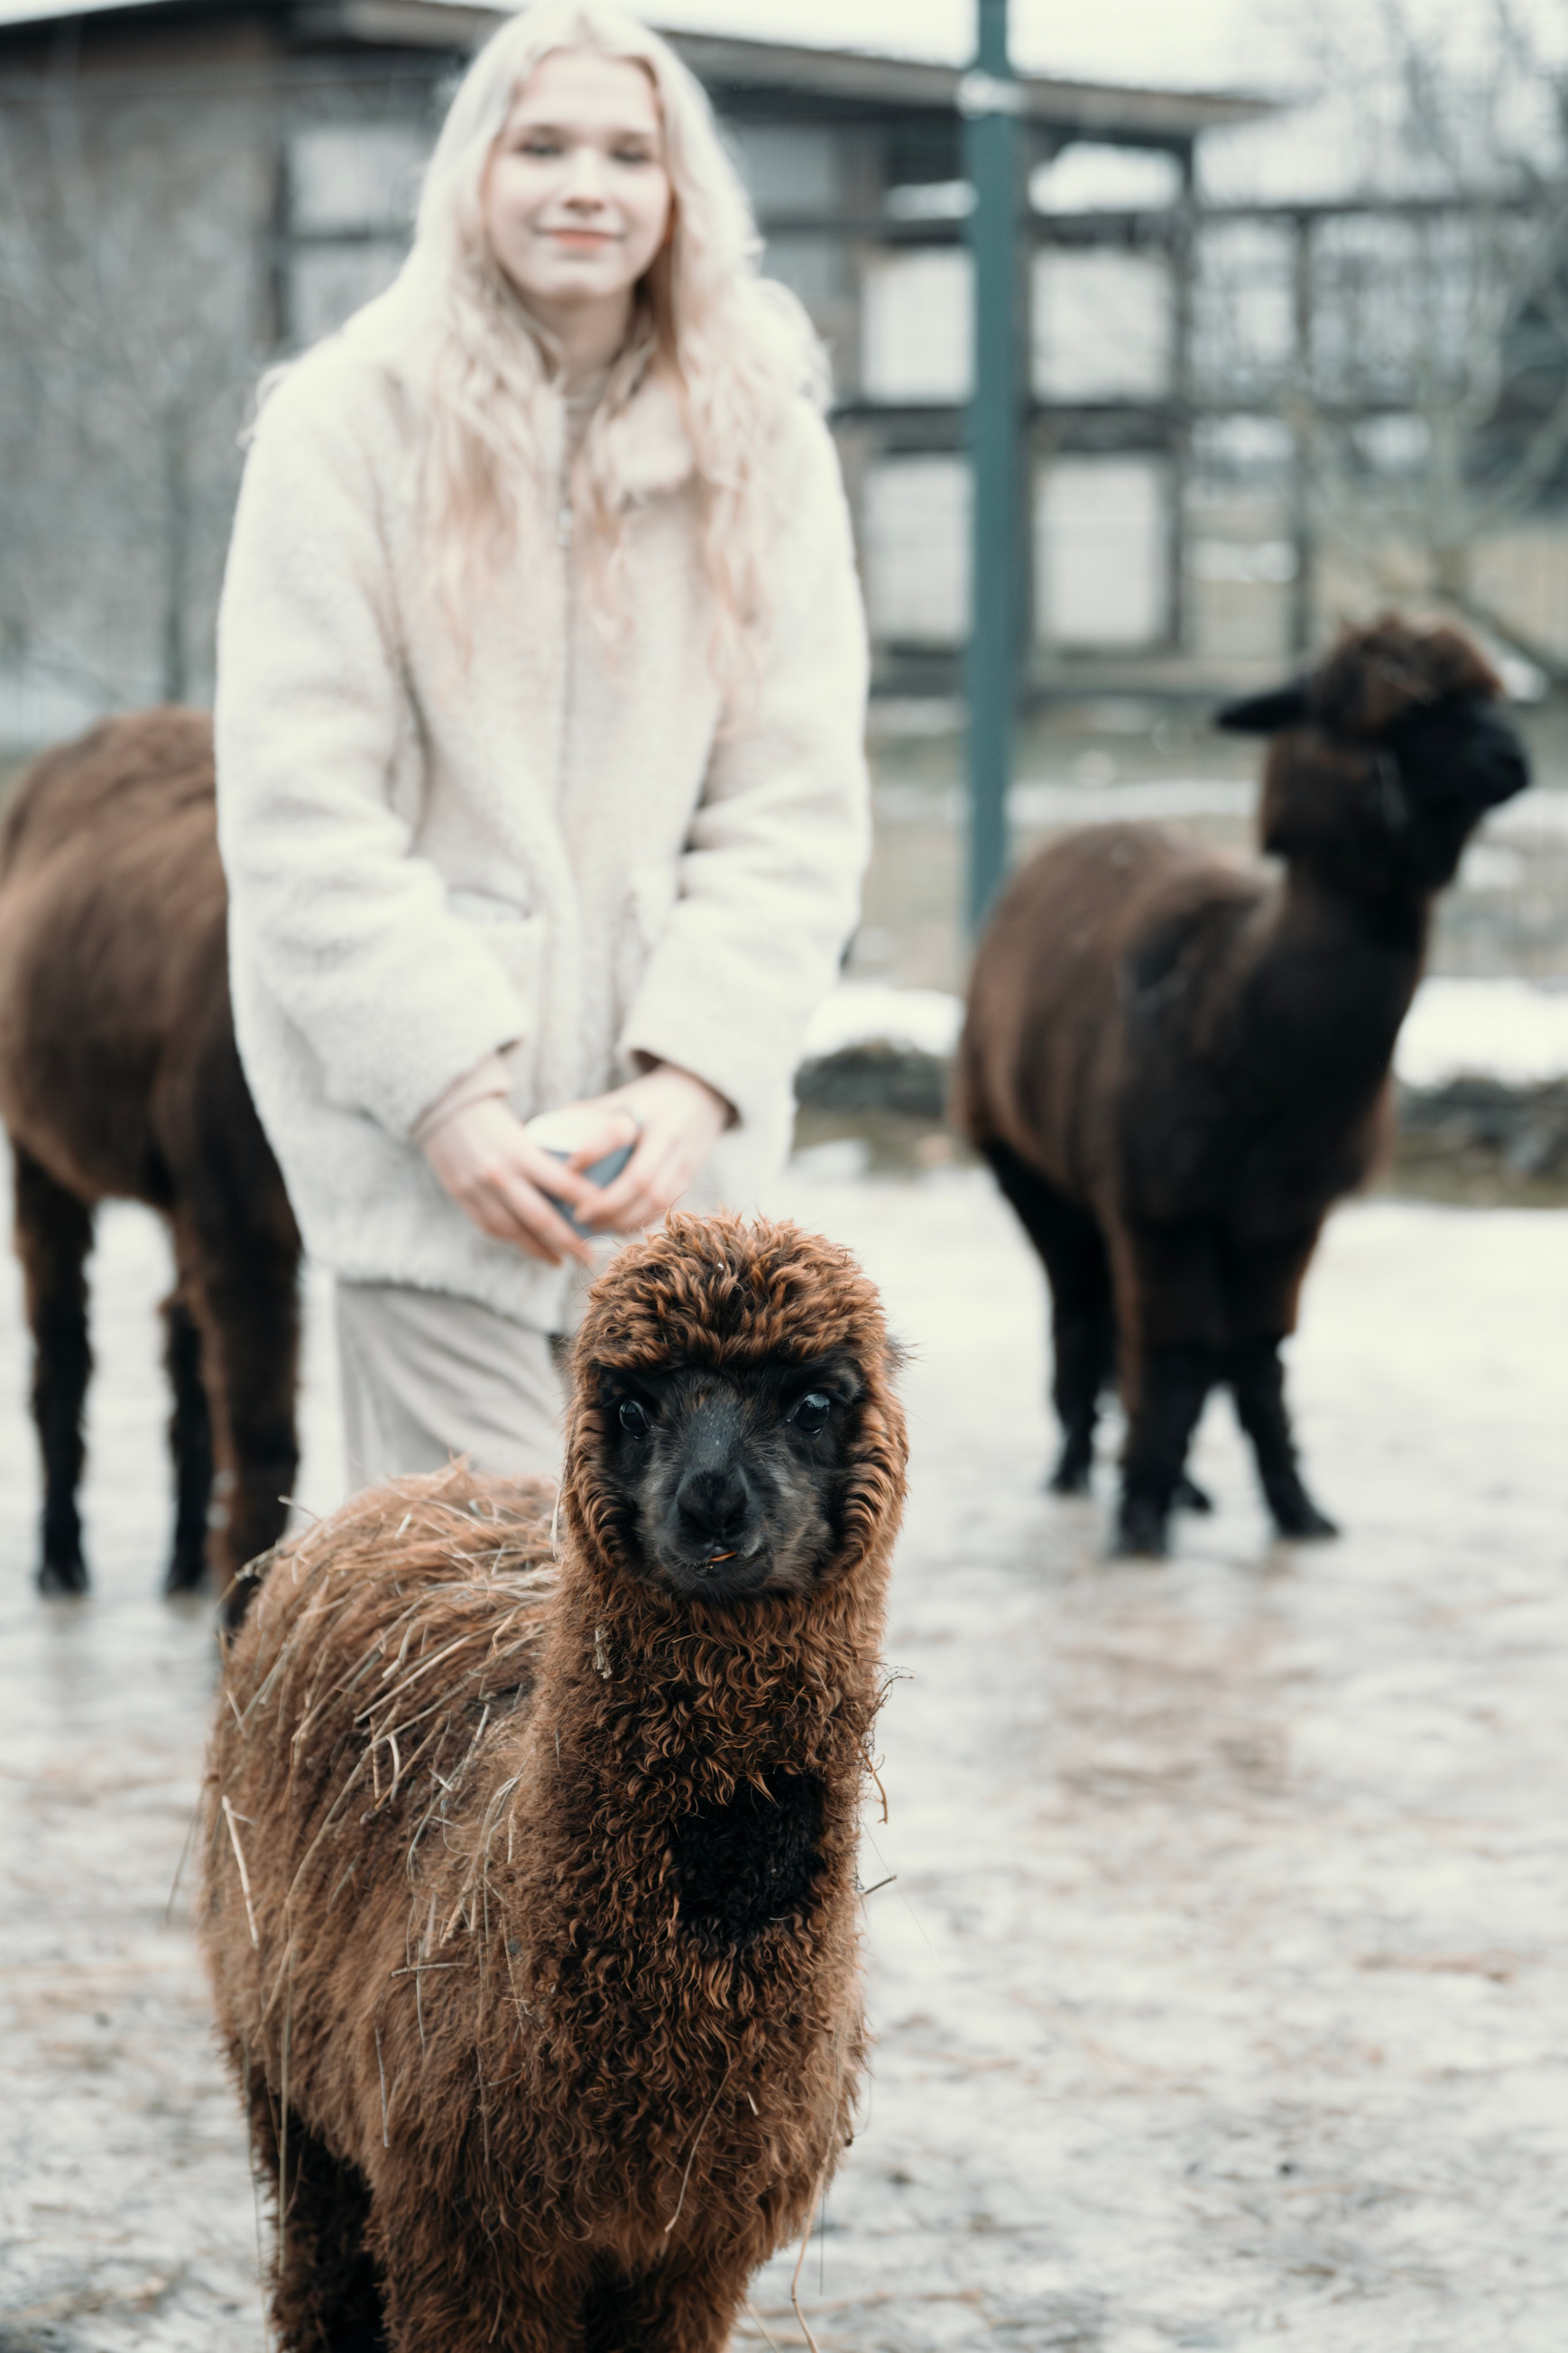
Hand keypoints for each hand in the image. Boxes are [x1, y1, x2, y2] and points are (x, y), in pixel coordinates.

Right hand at [420, 1096, 598, 1266]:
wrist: (444, 1111)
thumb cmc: (495, 1118)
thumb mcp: (524, 1132)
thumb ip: (545, 1159)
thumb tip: (579, 1188)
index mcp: (520, 1152)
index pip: (563, 1184)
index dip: (588, 1206)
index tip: (608, 1221)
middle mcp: (500, 1175)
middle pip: (542, 1219)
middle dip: (569, 1243)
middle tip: (591, 1258)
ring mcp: (478, 1191)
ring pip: (516, 1232)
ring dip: (542, 1251)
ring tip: (563, 1261)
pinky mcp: (464, 1200)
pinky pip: (493, 1230)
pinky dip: (515, 1242)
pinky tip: (532, 1249)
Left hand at [567, 1064, 730, 1235]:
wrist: (703, 1093)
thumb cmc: (649, 1098)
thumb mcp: (622, 1096)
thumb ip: (588, 1113)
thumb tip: (539, 1134)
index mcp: (644, 1111)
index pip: (616, 1132)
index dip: (591, 1152)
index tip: (568, 1168)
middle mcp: (667, 1135)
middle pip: (639, 1178)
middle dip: (607, 1204)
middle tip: (579, 1215)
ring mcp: (684, 1158)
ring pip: (656, 1199)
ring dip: (624, 1219)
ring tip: (597, 1227)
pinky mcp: (691, 1175)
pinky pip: (667, 1206)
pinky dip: (642, 1221)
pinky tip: (620, 1228)